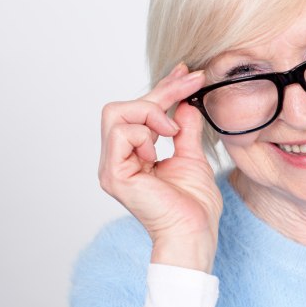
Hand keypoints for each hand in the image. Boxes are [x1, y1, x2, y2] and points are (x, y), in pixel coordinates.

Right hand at [98, 64, 221, 271]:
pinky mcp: (113, 174)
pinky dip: (145, 133)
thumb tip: (185, 104)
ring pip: (116, 113)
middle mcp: (116, 160)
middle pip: (123, 107)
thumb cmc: (194, 206)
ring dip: (150, 114)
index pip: (137, 113)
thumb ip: (185, 129)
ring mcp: (111, 167)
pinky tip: (160, 148)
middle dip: (160, 92)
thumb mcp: (192, 156)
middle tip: (190, 84)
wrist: (193, 233)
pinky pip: (121, 132)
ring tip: (172, 132)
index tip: (185, 73)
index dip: (162, 89)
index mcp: (131, 157)